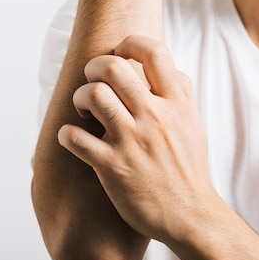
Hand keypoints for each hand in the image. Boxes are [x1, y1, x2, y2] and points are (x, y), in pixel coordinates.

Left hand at [58, 35, 217, 244]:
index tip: (120, 53)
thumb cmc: (189, 169)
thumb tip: (169, 69)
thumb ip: (181, 94)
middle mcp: (154, 117)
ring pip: (93, 95)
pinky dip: (65, 135)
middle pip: (113, 67)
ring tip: (83, 111)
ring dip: (79, 98)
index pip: (154, 52)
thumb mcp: (194, 125)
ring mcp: (132, 141)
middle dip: (94, 67)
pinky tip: (71, 140)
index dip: (130, 43)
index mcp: (175, 104)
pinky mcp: (112, 166)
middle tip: (93, 82)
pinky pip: (74, 139)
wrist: (190, 216)